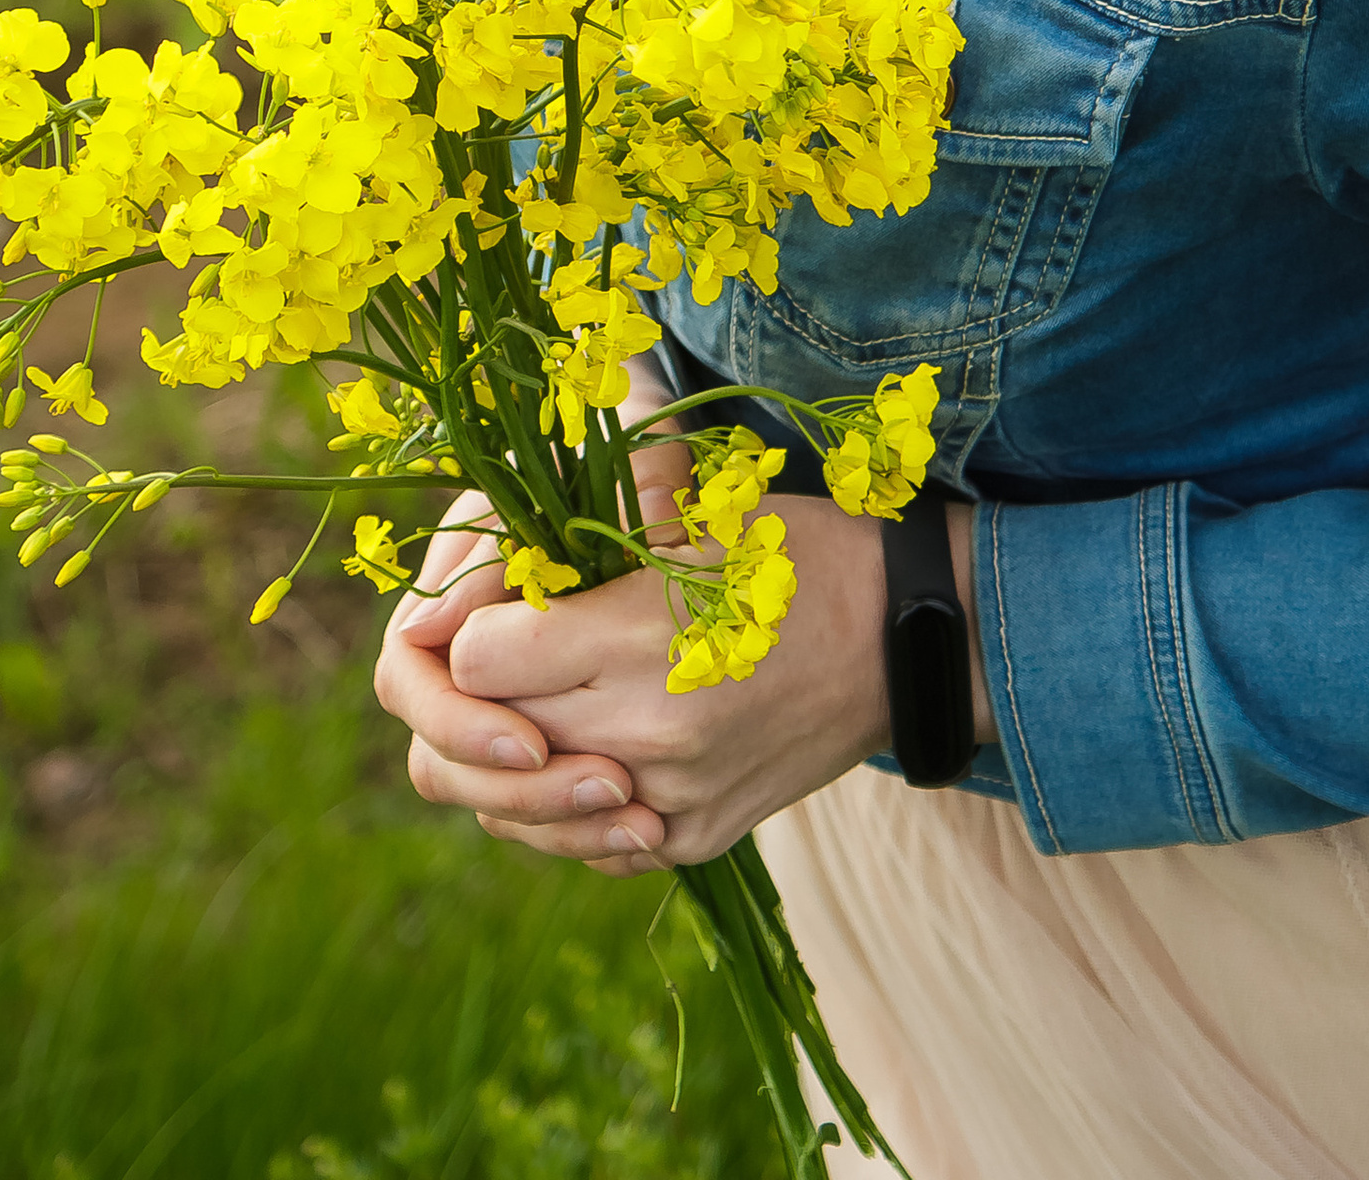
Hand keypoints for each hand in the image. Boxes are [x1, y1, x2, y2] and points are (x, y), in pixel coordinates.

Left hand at [373, 462, 893, 875]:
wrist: (903, 635)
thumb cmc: (790, 549)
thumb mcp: (683, 521)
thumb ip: (572, 563)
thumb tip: (465, 604)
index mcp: (642, 631)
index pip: (477, 661)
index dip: (470, 628)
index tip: (495, 605)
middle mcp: (648, 729)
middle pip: (487, 739)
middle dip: (475, 698)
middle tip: (502, 658)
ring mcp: (671, 798)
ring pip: (519, 811)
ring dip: (508, 763)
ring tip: (533, 709)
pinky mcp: (693, 838)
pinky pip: (584, 847)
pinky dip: (565, 808)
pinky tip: (585, 754)